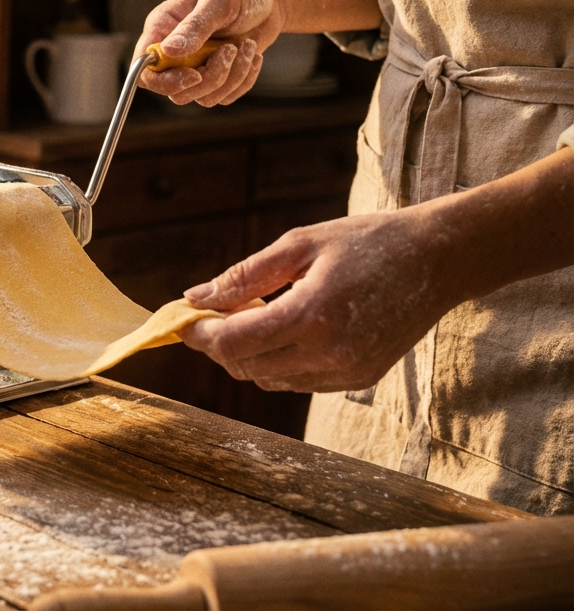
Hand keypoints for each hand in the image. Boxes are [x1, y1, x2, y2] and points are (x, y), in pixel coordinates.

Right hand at [135, 0, 280, 106]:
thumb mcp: (218, 1)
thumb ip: (193, 27)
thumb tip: (167, 51)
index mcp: (163, 27)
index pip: (144, 67)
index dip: (163, 80)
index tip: (194, 75)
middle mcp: (174, 51)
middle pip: (174, 90)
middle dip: (209, 78)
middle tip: (231, 49)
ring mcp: (195, 66)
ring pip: (201, 97)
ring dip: (231, 77)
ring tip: (248, 47)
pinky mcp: (217, 76)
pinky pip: (223, 97)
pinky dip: (243, 80)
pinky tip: (253, 55)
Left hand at [178, 210, 462, 392]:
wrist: (439, 259)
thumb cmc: (367, 242)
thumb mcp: (300, 245)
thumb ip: (244, 276)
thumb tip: (196, 297)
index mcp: (312, 315)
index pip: (232, 344)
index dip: (200, 334)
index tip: (184, 318)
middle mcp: (329, 352)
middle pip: (245, 367)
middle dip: (220, 344)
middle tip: (218, 312)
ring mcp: (347, 371)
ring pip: (269, 380)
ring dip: (250, 355)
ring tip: (258, 314)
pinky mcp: (360, 378)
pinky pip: (299, 382)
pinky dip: (280, 362)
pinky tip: (288, 329)